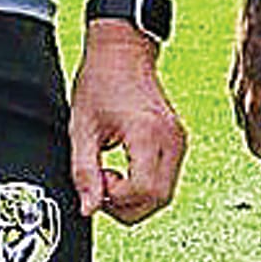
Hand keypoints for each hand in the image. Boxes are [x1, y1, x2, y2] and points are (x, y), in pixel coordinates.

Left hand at [69, 28, 186, 223]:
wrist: (122, 52)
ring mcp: (179, 141)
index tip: (97, 183)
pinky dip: (144, 186)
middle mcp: (171, 139)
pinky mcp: (178, 141)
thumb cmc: (101, 81)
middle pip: (159, 199)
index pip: (144, 191)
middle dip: (127, 205)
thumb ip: (84, 172)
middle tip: (101, 186)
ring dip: (136, 198)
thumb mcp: (82, 129)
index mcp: (148, 134)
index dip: (118, 199)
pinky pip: (166, 179)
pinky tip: (124, 171)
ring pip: (165, 194)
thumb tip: (88, 208)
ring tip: (110, 177)